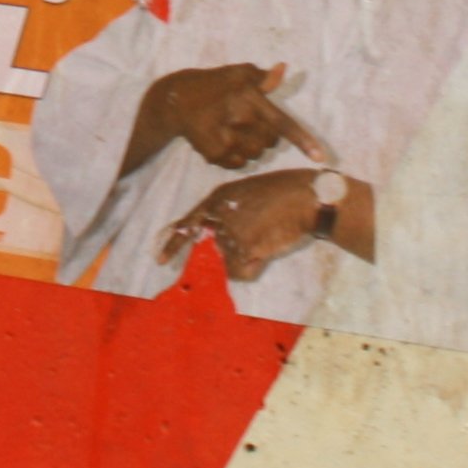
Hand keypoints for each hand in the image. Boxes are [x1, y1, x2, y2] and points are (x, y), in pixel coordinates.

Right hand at [136, 63, 330, 172]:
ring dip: (251, 145)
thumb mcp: (238, 74)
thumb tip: (282, 69)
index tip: (321, 157)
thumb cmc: (213, 83)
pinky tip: (224, 139)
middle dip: (265, 134)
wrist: (176, 100)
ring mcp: (227, 139)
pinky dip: (236, 155)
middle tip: (247, 121)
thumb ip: (263, 78)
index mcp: (250, 99)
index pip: (283, 123)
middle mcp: (241, 120)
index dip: (303, 141)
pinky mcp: (216, 154)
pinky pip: (240, 163)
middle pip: (270, 141)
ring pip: (256, 154)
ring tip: (234, 130)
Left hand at [159, 170, 331, 281]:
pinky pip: (241, 272)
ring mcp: (230, 230)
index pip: (189, 223)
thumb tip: (222, 243)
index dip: (174, 243)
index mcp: (218, 197)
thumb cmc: (285, 195)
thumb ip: (230, 214)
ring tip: (270, 236)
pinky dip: (254, 268)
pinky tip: (268, 250)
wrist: (307, 197)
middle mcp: (218, 213)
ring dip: (250, 257)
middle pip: (217, 248)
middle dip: (238, 250)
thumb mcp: (248, 195)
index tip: (161, 260)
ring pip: (231, 261)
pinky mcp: (244, 245)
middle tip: (262, 235)